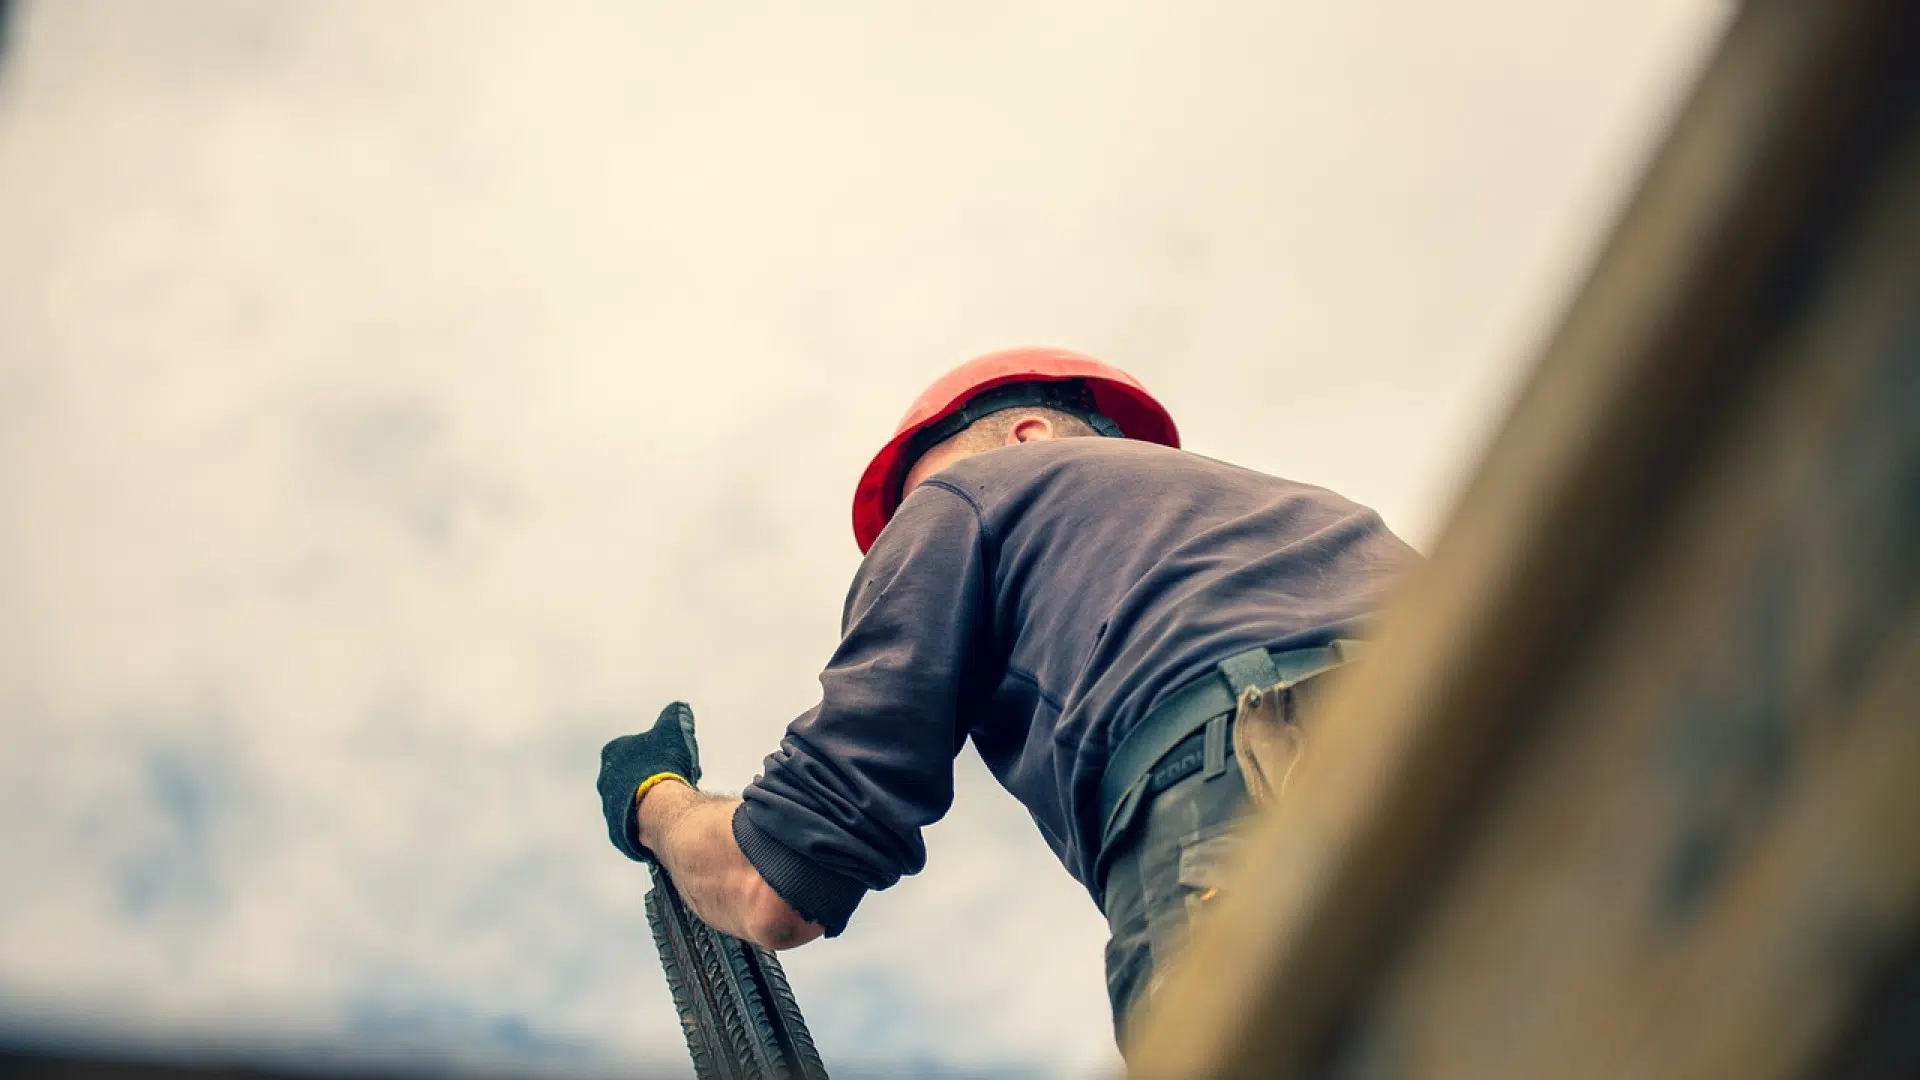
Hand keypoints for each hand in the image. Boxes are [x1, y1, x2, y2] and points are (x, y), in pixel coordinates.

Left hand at [598, 702, 700, 862]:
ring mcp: (609, 810)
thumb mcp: (673, 728)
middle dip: (654, 778)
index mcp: (612, 753)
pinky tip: (668, 820)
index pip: (635, 750)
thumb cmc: (664, 765)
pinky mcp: (618, 833)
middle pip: (633, 778)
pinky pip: (636, 825)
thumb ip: (675, 715)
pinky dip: (651, 822)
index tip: (676, 759)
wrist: (661, 807)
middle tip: (678, 782)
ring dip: (652, 802)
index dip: (659, 754)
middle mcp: (605, 782)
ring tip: (676, 803)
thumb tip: (680, 708)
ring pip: (634, 803)